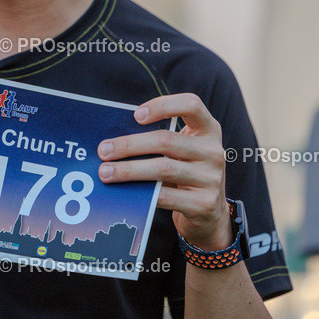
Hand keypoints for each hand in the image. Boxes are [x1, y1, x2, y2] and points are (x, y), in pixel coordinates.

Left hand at [97, 93, 232, 249]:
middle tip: (104, 150)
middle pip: (167, 140)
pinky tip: (125, 192)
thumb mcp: (182, 152)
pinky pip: (166, 196)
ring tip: (106, 172)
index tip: (136, 115)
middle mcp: (214, 151)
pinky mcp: (204, 203)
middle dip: (130, 144)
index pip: (191, 105)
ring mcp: (212, 178)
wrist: (210, 214)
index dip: (163, 105)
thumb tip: (115, 139)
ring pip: (163, 168)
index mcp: (209, 130)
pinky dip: (142, 194)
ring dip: (129, 169)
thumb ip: (161, 141)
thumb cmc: (185, 174)